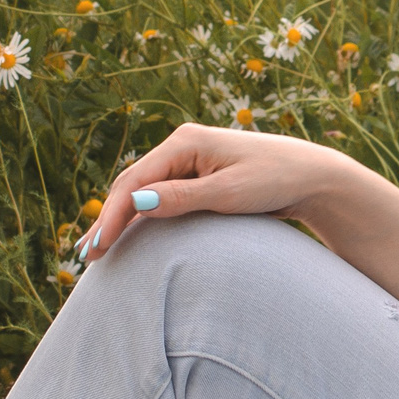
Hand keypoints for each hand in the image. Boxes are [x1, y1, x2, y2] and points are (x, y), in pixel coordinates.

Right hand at [77, 124, 354, 261]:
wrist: (312, 176)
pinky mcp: (198, 173)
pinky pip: (160, 195)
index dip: (114, 216)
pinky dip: (141, 215)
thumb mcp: (228, 193)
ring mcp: (189, 158)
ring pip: (143, 189)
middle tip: (86, 256)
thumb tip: (136, 200)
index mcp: (185, 142)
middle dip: (109, 219)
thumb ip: (182, 197)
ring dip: (121, 218)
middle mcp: (182, 145)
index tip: (98, 248)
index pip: (135, 180)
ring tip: (96, 250)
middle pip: (133, 183)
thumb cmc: (274, 181)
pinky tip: (127, 235)